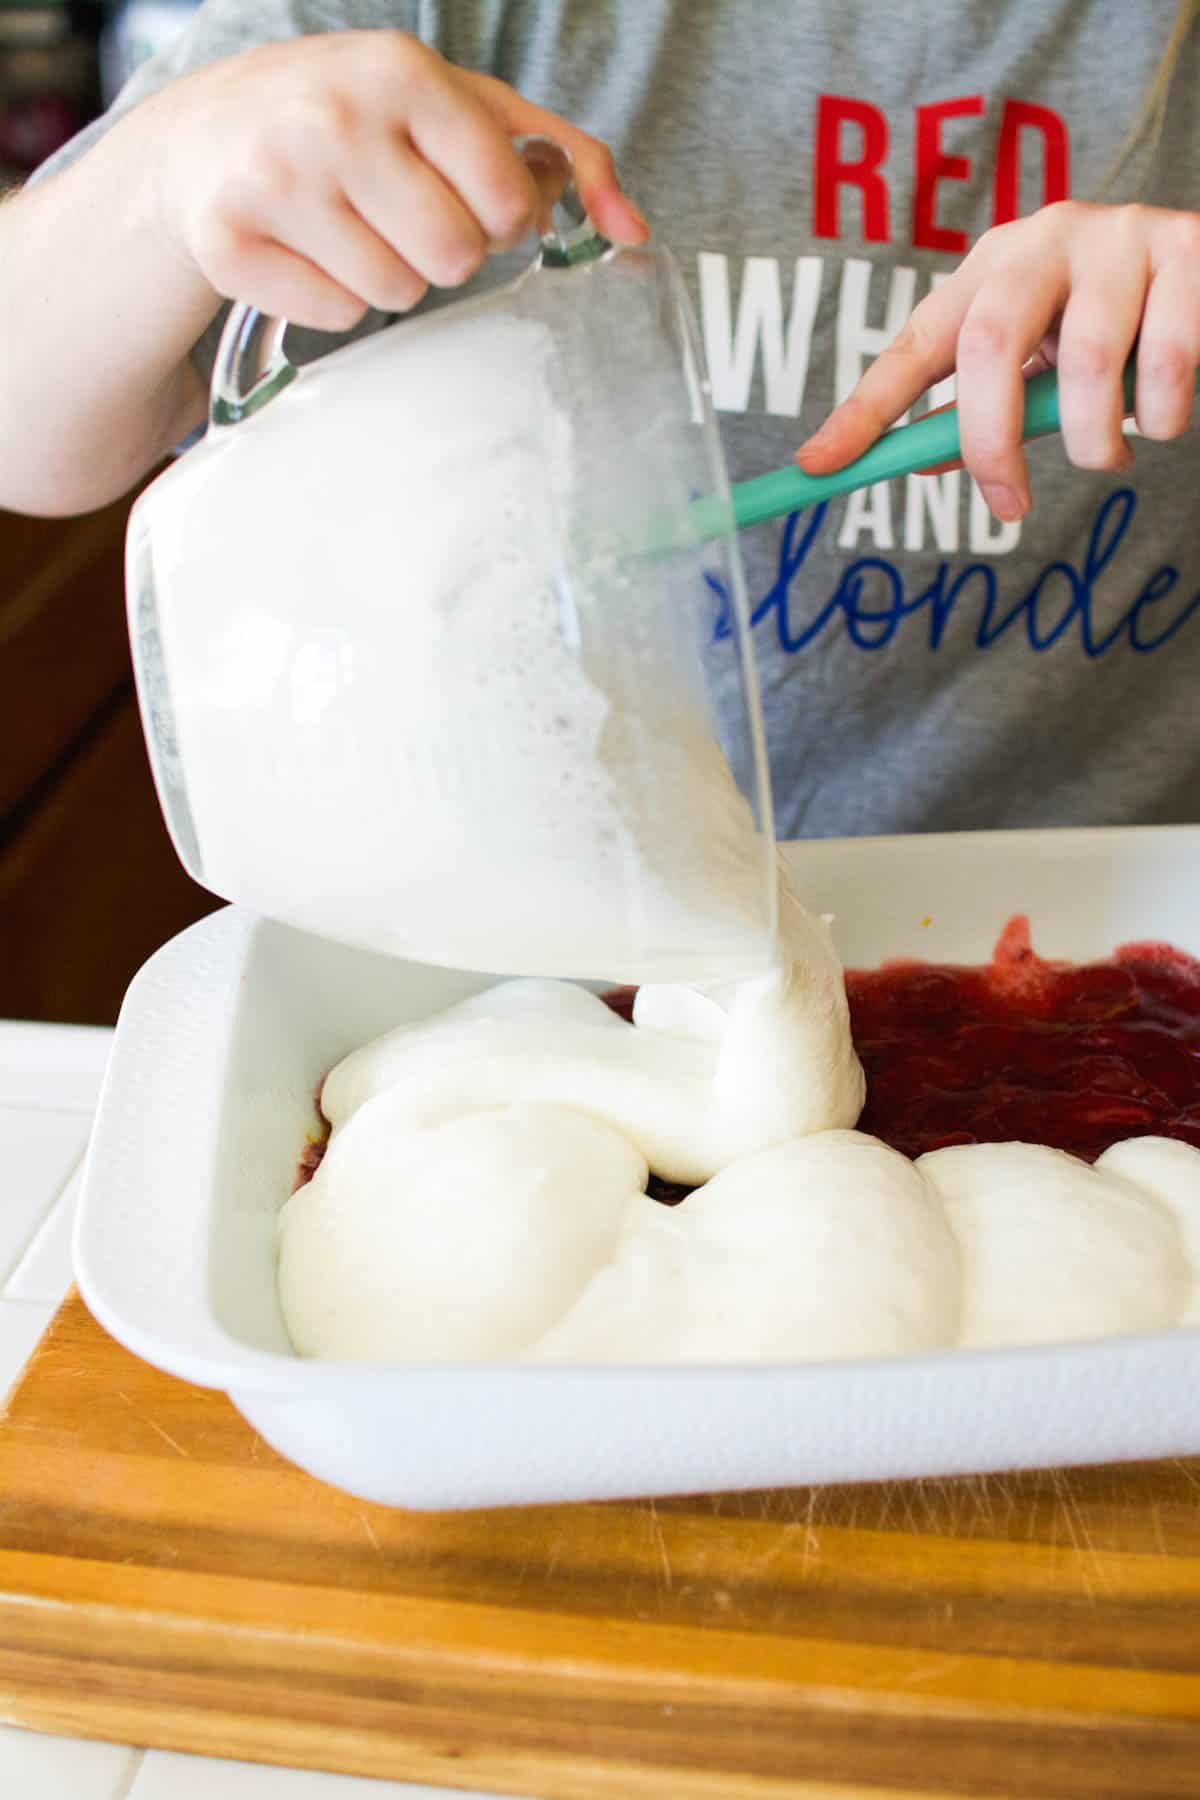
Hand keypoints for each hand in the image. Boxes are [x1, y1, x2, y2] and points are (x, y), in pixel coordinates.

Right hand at [144, 30, 647, 331]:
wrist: (205, 135)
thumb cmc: (358, 120)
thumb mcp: (460, 109)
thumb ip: (560, 155)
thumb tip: (634, 229)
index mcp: (402, 71)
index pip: (505, 200)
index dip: (498, 218)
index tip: (464, 196)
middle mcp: (335, 117)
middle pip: (455, 258)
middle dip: (441, 249)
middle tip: (400, 213)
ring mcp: (274, 180)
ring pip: (396, 294)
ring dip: (387, 275)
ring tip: (350, 225)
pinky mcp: (229, 244)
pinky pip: (336, 317)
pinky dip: (332, 297)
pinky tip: (307, 249)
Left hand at [796, 200, 1199, 520]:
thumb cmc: (1115, 327)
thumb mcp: (1040, 363)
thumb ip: (985, 405)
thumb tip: (913, 460)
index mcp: (993, 267)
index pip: (913, 346)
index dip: (862, 412)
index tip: (815, 468)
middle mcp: (1046, 239)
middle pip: (989, 344)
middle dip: (992, 443)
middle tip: (1010, 508)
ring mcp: (1120, 236)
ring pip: (1091, 364)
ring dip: (1098, 439)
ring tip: (1114, 452)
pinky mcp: (1190, 249)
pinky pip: (1170, 360)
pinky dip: (1164, 414)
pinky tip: (1164, 414)